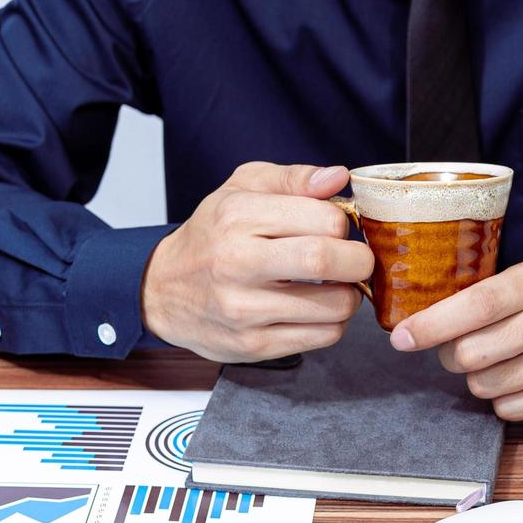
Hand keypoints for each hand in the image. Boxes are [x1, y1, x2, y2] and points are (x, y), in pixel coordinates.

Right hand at [141, 162, 372, 361]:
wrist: (162, 290)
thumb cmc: (213, 234)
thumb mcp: (242, 188)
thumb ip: (294, 179)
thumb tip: (339, 177)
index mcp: (237, 216)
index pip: (323, 219)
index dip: (344, 225)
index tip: (338, 230)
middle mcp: (236, 262)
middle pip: (324, 260)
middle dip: (359, 261)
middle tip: (356, 260)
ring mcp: (244, 309)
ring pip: (334, 306)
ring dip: (350, 296)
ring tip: (336, 285)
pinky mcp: (254, 345)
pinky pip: (323, 336)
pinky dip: (334, 322)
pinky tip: (318, 308)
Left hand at [389, 259, 522, 420]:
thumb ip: (496, 294)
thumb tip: (434, 319)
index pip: (475, 305)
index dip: (431, 325)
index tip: (402, 337)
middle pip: (472, 354)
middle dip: (454, 356)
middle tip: (462, 349)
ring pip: (488, 386)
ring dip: (481, 379)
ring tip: (502, 363)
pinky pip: (513, 410)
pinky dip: (505, 400)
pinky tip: (522, 381)